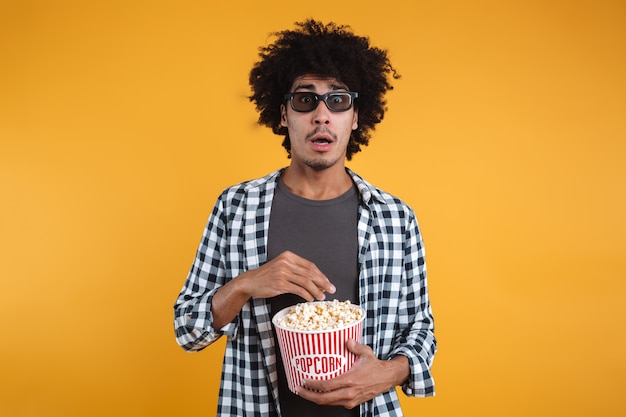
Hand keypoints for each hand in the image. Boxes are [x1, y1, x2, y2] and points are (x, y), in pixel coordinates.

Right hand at [211, 251, 334, 328]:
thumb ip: (296, 270)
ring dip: (316, 291)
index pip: (310, 265)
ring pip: (306, 282)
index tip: (328, 282)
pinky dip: (307, 295)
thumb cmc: (267, 276)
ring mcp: (283, 272)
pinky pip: (298, 289)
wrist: (250, 282)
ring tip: (321, 297)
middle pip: (310, 273)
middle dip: (323, 282)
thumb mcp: (282, 267)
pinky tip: (310, 298)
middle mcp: (286, 262)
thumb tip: (316, 280)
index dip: (321, 275)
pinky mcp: (280, 283)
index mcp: (288, 256)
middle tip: (331, 289)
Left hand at [297, 340, 408, 408]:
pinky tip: (319, 394)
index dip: (312, 385)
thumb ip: (354, 346)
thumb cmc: (375, 366)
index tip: (304, 380)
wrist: (387, 379)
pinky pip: (335, 403)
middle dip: (308, 395)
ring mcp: (350, 400)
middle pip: (324, 399)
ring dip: (315, 399)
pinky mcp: (352, 403)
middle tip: (299, 389)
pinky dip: (325, 400)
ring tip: (305, 392)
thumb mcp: (366, 352)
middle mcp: (349, 393)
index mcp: (351, 380)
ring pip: (328, 403)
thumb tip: (346, 340)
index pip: (326, 386)